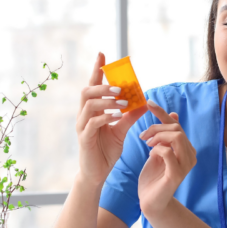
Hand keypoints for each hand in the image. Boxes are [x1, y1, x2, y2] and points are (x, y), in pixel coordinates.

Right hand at [75, 53, 145, 184]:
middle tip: (121, 88)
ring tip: (123, 103)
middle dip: (104, 85)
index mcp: (92, 111)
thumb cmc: (107, 151)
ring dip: (107, 100)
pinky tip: (117, 116)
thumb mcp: (122, 130)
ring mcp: (82, 126)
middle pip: (87, 91)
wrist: (97, 174)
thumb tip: (144, 101)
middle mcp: (83, 115)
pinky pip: (93, 122)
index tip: (103, 54)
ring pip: (89, 104)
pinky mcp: (84, 138)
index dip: (96, 69)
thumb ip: (130, 116)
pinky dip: (106, 116)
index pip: (92, 85)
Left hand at [137, 100, 197, 217]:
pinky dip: (157, 149)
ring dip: (158, 136)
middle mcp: (190, 155)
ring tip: (146, 143)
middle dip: (156, 128)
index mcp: (186, 148)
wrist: (151, 202)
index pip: (176, 125)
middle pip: (177, 129)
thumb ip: (165, 136)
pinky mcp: (177, 175)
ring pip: (177, 138)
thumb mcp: (157, 151)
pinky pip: (168, 153)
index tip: (148, 102)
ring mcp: (185, 165)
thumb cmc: (153, 177)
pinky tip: (150, 154)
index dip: (162, 113)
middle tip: (142, 136)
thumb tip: (174, 114)